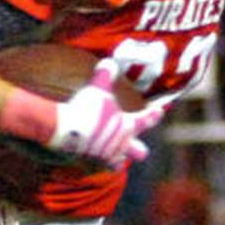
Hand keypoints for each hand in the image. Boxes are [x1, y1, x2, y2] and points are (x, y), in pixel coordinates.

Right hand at [47, 59, 163, 167]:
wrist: (66, 129)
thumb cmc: (86, 108)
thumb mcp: (97, 88)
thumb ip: (105, 74)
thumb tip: (110, 62)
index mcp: (128, 127)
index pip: (146, 120)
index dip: (153, 116)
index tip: (159, 112)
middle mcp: (121, 144)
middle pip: (139, 152)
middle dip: (138, 149)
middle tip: (139, 147)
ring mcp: (106, 155)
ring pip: (117, 162)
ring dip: (116, 156)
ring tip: (111, 152)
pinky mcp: (90, 161)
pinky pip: (97, 162)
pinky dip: (95, 157)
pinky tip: (90, 152)